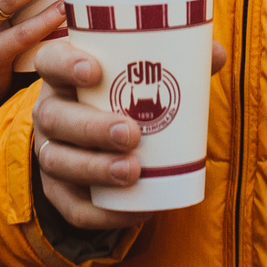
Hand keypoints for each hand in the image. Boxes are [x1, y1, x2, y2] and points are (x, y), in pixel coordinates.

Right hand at [30, 37, 229, 229]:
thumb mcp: (145, 76)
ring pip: (58, 162)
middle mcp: (50, 112)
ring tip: (132, 172)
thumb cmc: (127, 98)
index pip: (50, 60)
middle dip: (91, 127)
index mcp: (64, 75)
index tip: (94, 70)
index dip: (65, 63)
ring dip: (94, 169)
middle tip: (131, 133)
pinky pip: (73, 207)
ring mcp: (50, 152)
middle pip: (53, 117)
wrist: (106, 143)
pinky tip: (133, 211)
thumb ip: (180, 61)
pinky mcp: (60, 192)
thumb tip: (216, 54)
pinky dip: (102, 213)